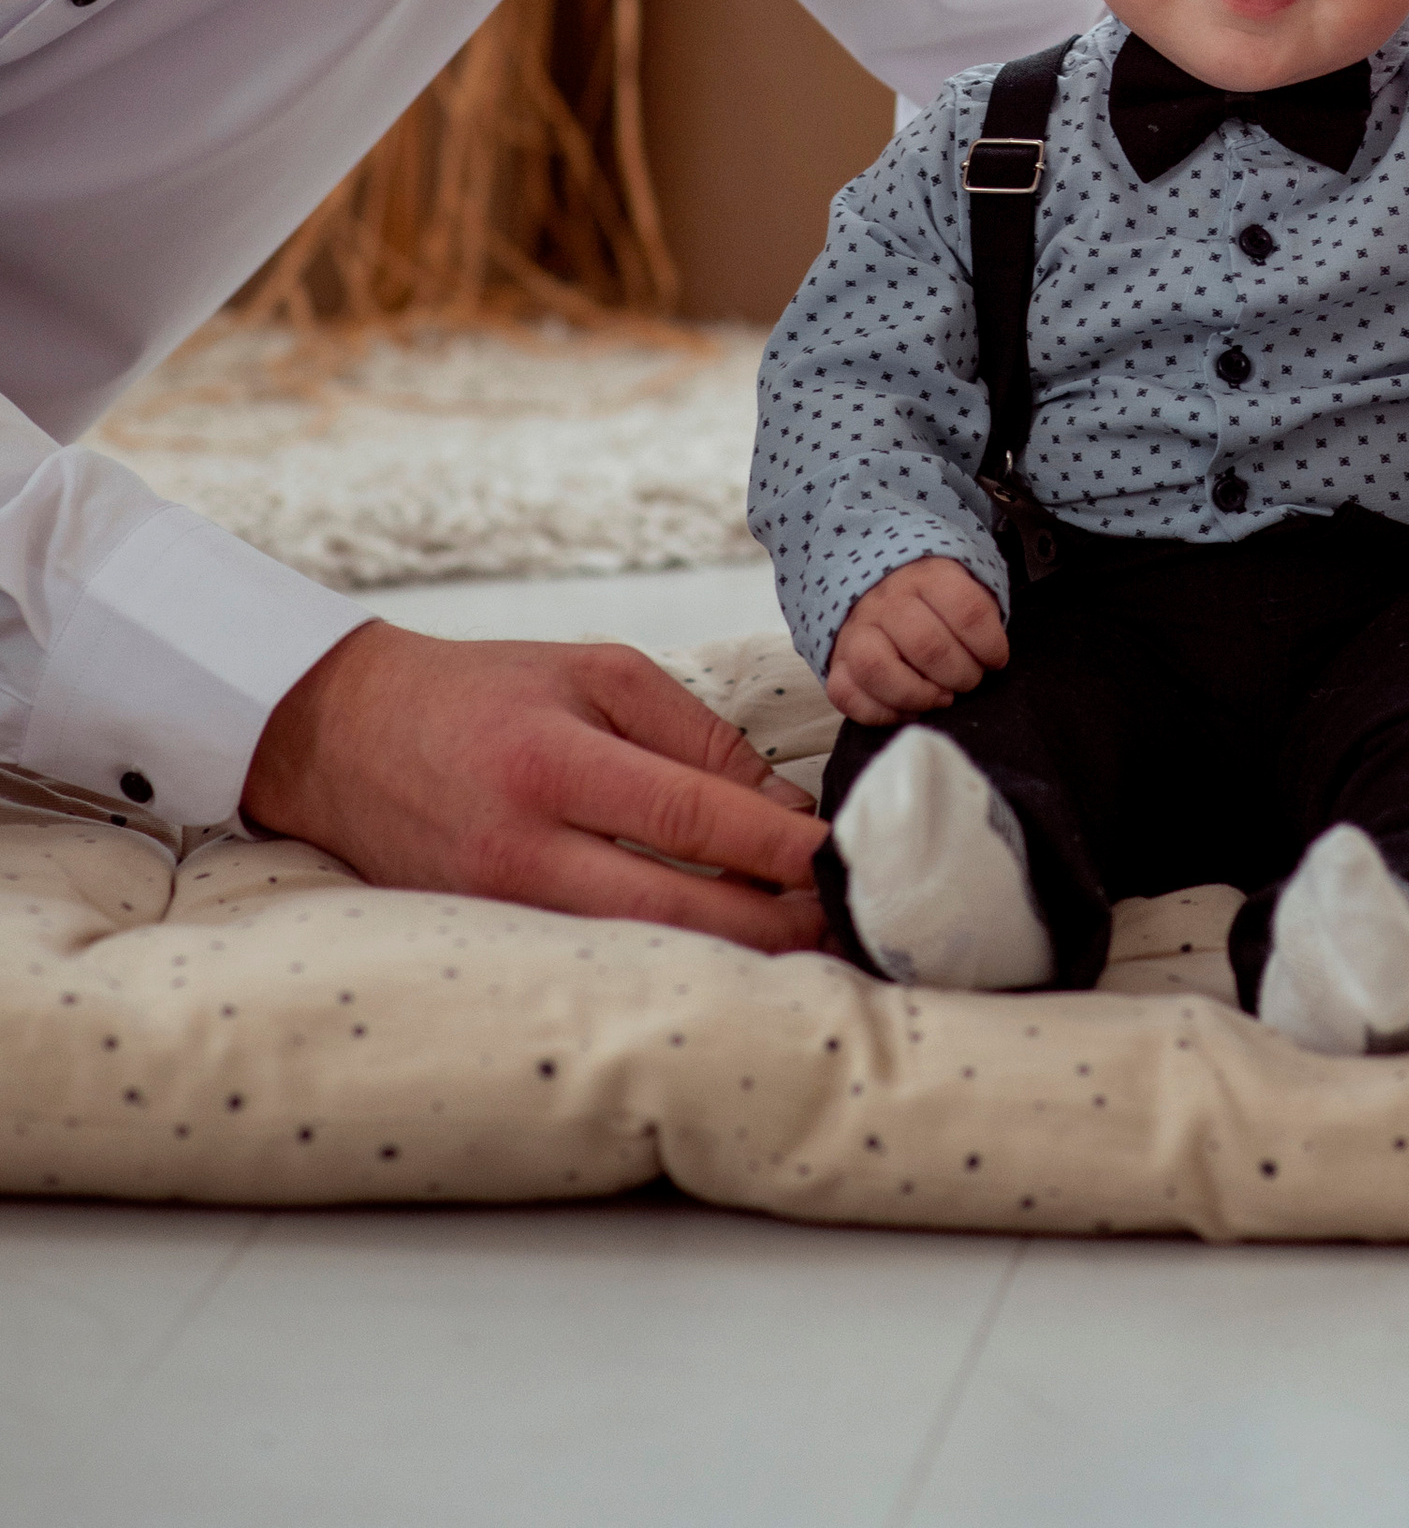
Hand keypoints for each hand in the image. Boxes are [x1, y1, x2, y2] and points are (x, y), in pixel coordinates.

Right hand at [243, 622, 827, 953]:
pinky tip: (720, 948)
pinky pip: (594, 954)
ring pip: (636, 947)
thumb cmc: (484, 692)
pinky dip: (664, 955)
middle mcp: (522, 846)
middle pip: (669, 908)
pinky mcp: (486, 936)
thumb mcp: (597, 675)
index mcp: (553, 763)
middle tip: (840, 918)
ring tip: (801, 940)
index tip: (840, 855)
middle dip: (766, 923)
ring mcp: (499, 905)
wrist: (345, 734)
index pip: (687, 814)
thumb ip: (693, 738)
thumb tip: (779, 809)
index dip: (773, 846)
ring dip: (725, 950)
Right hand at [828, 556, 1009, 724]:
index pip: (967, 611)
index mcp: (928, 575)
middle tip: (969, 681)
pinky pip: (846, 694)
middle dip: (960, 675)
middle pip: (927, 645)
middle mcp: (887, 599)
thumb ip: (978, 618)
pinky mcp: (836, 661)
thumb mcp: (965, 588)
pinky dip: (882, 713)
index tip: (995, 659)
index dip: (990, 645)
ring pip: (877, 669)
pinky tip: (910, 709)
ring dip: (919, 694)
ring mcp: (855, 630)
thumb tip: (988, 663)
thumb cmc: (935, 598)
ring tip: (942, 698)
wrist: (879, 582)